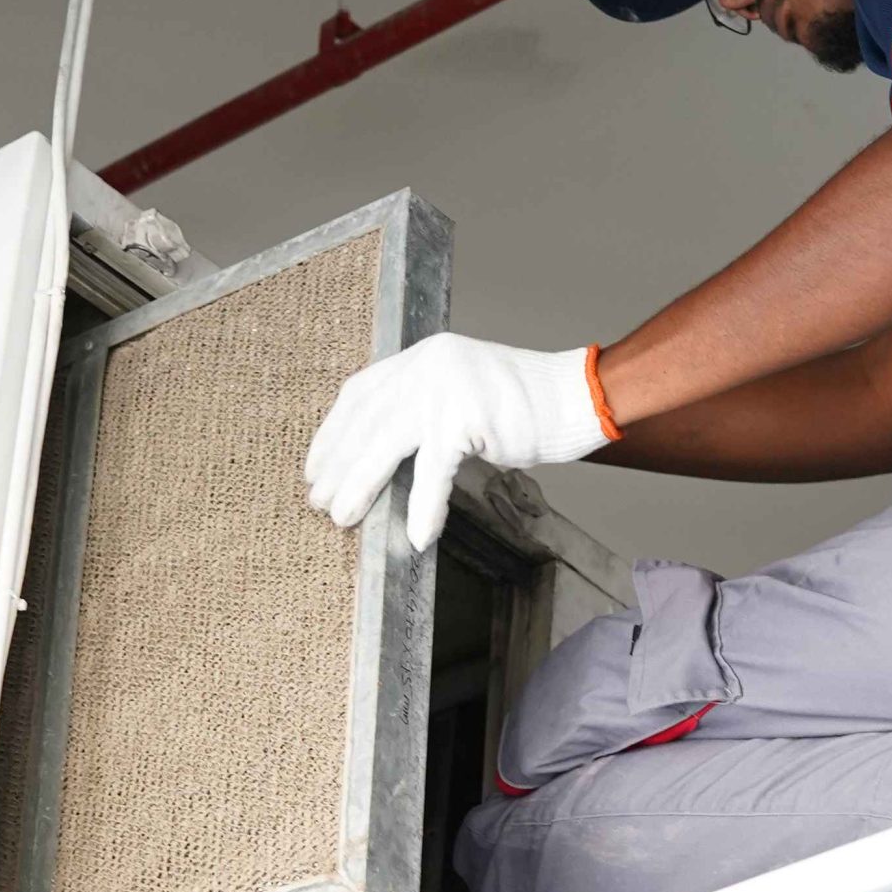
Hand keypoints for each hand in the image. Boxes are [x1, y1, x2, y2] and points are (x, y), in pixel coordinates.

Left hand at [305, 333, 608, 550]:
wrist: (576, 397)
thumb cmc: (523, 405)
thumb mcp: (460, 394)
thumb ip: (422, 411)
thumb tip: (380, 459)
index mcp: (421, 357)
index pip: (360, 392)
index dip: (332, 432)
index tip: (316, 466)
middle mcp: (427, 366)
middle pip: (366, 420)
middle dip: (338, 465)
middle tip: (321, 501)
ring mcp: (445, 389)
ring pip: (386, 444)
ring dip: (362, 486)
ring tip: (346, 518)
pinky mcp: (466, 417)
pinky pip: (434, 471)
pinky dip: (423, 506)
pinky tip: (417, 534)